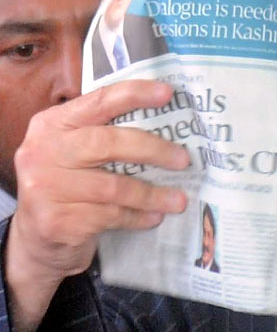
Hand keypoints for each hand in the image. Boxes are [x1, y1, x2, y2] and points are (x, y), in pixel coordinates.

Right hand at [5, 80, 189, 331]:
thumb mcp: (77, 152)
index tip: (168, 93)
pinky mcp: (56, 221)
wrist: (38, 237)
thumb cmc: (70, 184)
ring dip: (152, 194)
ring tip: (179, 200)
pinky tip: (154, 217)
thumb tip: (169, 124)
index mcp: (53, 124)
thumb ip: (109, 134)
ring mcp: (45, 187)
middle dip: (153, 150)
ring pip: (114, 187)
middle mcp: (44, 151)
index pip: (98, 101)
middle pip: (108, 143)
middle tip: (184, 160)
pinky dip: (138, 217)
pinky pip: (110, 216)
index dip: (134, 94)